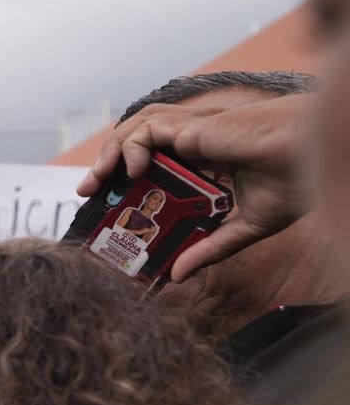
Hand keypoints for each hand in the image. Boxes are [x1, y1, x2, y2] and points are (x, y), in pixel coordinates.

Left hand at [78, 93, 313, 280]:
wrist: (317, 157)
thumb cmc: (295, 180)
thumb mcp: (246, 226)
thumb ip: (210, 248)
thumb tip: (178, 276)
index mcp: (206, 161)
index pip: (155, 163)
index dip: (127, 178)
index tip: (109, 204)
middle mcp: (195, 143)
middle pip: (138, 145)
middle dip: (107, 166)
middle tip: (88, 192)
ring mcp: (192, 133)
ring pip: (136, 131)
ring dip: (109, 154)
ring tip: (94, 183)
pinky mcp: (192, 127)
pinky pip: (147, 129)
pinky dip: (131, 146)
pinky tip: (132, 170)